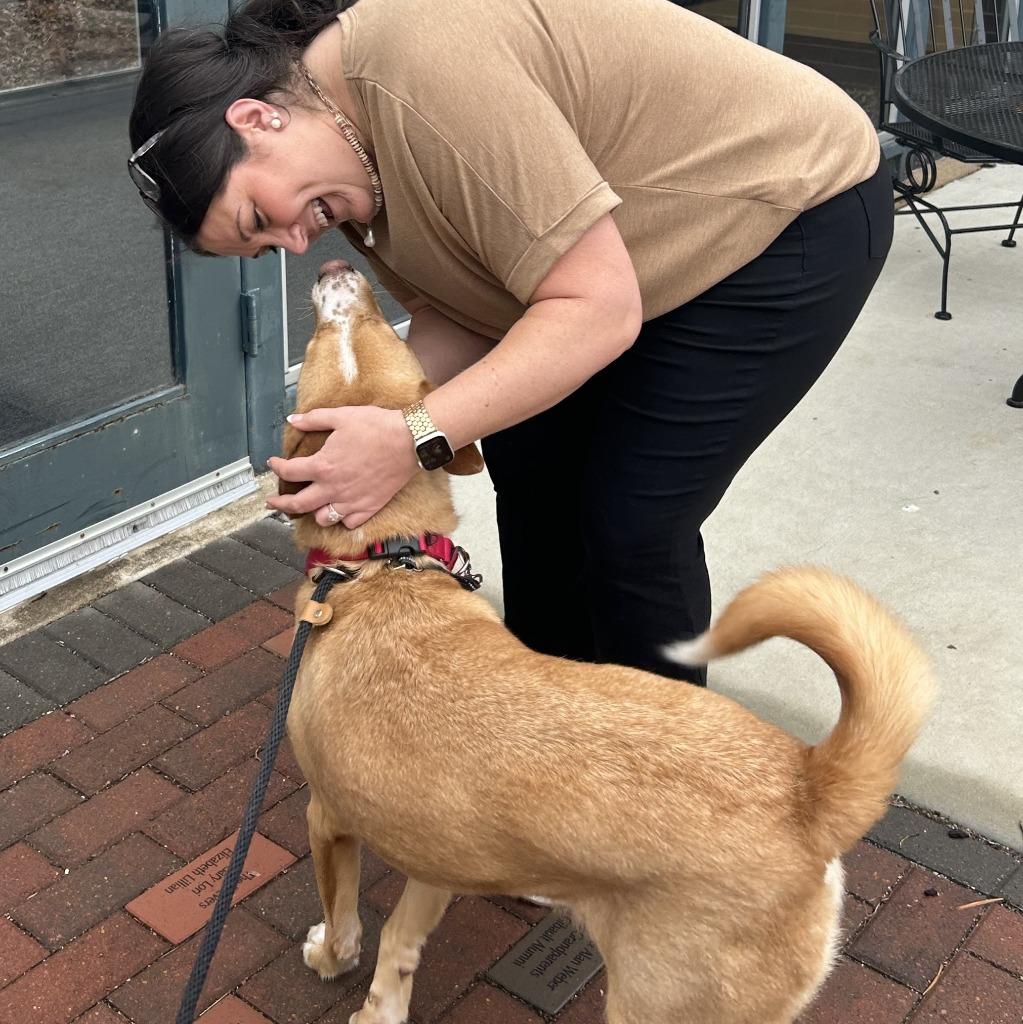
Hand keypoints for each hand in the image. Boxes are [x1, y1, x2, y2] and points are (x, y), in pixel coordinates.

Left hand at [265, 406, 417, 528]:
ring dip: (313, 512)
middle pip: (298, 504)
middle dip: (280, 504)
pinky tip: (339, 510)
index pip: (289, 472)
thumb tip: (293, 419)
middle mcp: (333, 488)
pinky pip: (348, 523)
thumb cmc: (377, 427)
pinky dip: (341, 519)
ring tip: (311, 506)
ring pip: (322, 518)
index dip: (276, 467)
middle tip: (273, 501)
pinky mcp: (369, 507)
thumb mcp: (341, 416)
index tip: (274, 463)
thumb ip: (313, 419)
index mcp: (322, 466)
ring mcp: (351, 501)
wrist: (409, 441)